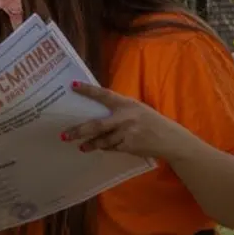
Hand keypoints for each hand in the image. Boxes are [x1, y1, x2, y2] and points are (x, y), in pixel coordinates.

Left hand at [62, 82, 189, 161]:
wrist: (169, 139)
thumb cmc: (151, 122)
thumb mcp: (137, 109)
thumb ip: (119, 110)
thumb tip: (97, 112)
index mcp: (126, 104)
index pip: (104, 95)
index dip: (88, 90)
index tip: (73, 86)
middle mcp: (125, 117)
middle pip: (97, 125)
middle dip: (79, 131)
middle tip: (64, 135)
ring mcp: (126, 133)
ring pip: (102, 140)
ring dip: (90, 144)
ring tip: (81, 146)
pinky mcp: (128, 146)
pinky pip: (111, 148)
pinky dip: (105, 148)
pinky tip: (102, 148)